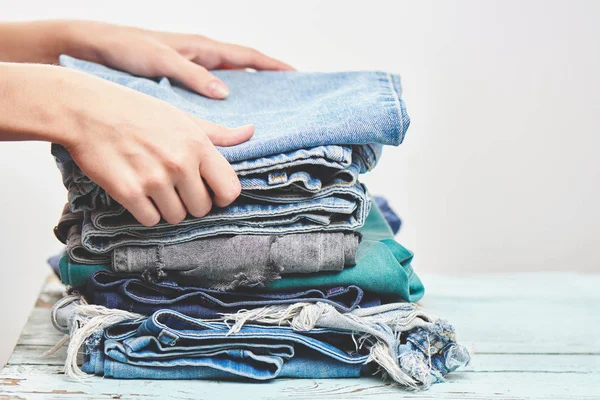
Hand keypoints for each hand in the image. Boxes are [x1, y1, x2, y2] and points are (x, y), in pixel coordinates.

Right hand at [58, 68, 253, 225]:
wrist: (87, 110)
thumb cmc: (138, 111)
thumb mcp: (183, 117)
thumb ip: (219, 133)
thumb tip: (251, 132)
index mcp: (198, 145)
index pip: (230, 190)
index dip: (222, 197)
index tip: (210, 192)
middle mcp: (180, 163)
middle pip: (203, 208)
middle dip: (192, 203)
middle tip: (176, 188)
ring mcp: (154, 179)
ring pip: (177, 217)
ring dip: (168, 208)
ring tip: (155, 187)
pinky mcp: (129, 192)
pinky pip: (150, 220)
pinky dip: (146, 212)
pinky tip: (138, 193)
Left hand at [62, 20, 292, 98]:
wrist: (92, 47)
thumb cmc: (126, 48)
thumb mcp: (161, 59)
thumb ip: (193, 75)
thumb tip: (226, 93)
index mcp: (202, 48)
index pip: (247, 57)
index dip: (272, 65)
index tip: (295, 75)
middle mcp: (200, 58)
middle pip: (242, 70)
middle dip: (265, 82)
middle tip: (286, 101)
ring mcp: (191, 70)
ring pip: (227, 83)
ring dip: (245, 95)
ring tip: (262, 116)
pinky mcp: (178, 82)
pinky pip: (209, 93)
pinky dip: (222, 105)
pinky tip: (224, 123)